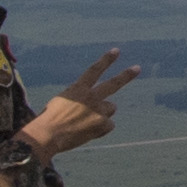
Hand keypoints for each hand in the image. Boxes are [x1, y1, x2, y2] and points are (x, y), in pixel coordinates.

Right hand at [18, 50, 139, 160]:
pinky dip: (101, 129)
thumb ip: (78, 98)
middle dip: (126, 75)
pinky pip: (108, 125)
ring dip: (102, 114)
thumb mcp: (61, 101)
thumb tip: (89, 104)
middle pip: (113, 83)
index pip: (95, 70)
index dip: (106, 60)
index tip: (116, 51)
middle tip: (137, 68)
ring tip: (84, 122)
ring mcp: (98, 110)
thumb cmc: (49, 120)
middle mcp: (91, 96)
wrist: (48, 134)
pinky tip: (87, 132)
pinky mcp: (102, 124)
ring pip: (110, 109)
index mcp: (78, 88)